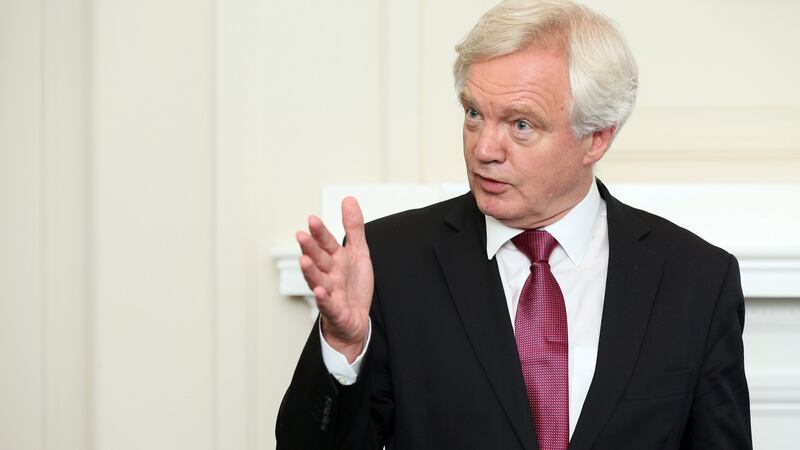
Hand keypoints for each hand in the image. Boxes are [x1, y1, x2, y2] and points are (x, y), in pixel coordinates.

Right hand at [296, 197, 373, 362]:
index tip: (312, 220)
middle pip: (319, 259)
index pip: (326, 243)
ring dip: (310, 271)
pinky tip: (320, 291)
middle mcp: (330, 274)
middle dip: (310, 248)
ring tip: (304, 260)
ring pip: (318, 280)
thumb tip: (348, 199)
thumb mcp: (359, 253)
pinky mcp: (335, 311)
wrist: (356, 319)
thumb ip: (353, 227)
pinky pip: (329, 305)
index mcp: (335, 259)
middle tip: (301, 235)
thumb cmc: (353, 286)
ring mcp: (331, 293)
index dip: (320, 233)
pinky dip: (323, 299)